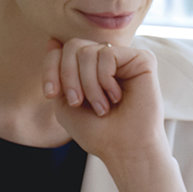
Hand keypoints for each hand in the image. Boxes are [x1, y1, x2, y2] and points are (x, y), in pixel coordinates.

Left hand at [43, 37, 166, 166]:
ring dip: (88, 84)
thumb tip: (52, 41)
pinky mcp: (142, 59)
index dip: (51, 69)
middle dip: (68, 76)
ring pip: (88, 51)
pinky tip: (116, 97)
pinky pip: (107, 55)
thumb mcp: (64, 104)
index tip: (51, 95)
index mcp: (90, 69)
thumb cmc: (97, 132)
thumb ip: (57, 74)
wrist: (123, 149)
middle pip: (73, 45)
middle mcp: (107, 60)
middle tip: (77, 102)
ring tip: (101, 106)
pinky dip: (105, 79)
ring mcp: (125, 58)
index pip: (61, 51)